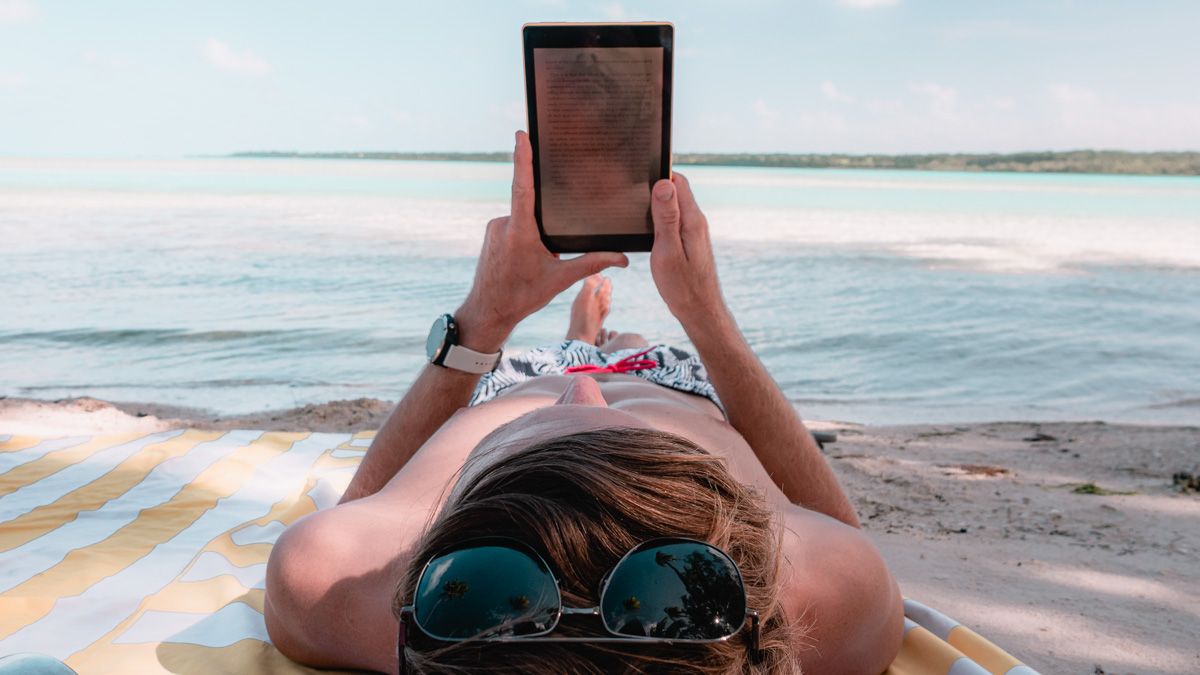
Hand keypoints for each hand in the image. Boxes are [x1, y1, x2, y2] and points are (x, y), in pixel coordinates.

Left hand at [457, 131, 628, 350]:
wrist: (488, 311)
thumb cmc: (522, 296)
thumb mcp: (560, 280)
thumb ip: (592, 263)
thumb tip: (623, 258)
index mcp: (520, 231)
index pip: (523, 187)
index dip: (522, 159)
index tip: (522, 135)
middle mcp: (504, 224)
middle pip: (532, 209)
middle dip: (546, 228)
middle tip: (544, 257)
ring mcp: (494, 227)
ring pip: (523, 219)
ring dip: (535, 235)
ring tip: (532, 264)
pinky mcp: (490, 233)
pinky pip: (513, 225)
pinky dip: (524, 238)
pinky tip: (524, 260)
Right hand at [649, 173, 727, 325]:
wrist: (700, 311)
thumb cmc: (682, 286)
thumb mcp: (668, 250)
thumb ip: (666, 217)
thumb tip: (664, 184)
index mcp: (692, 220)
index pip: (677, 182)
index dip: (658, 174)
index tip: (638, 176)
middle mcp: (696, 222)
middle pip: (676, 191)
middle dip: (655, 187)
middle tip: (631, 193)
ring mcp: (694, 232)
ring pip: (674, 206)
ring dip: (656, 204)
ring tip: (636, 209)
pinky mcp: (689, 242)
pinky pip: (674, 221)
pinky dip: (660, 219)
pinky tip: (647, 228)